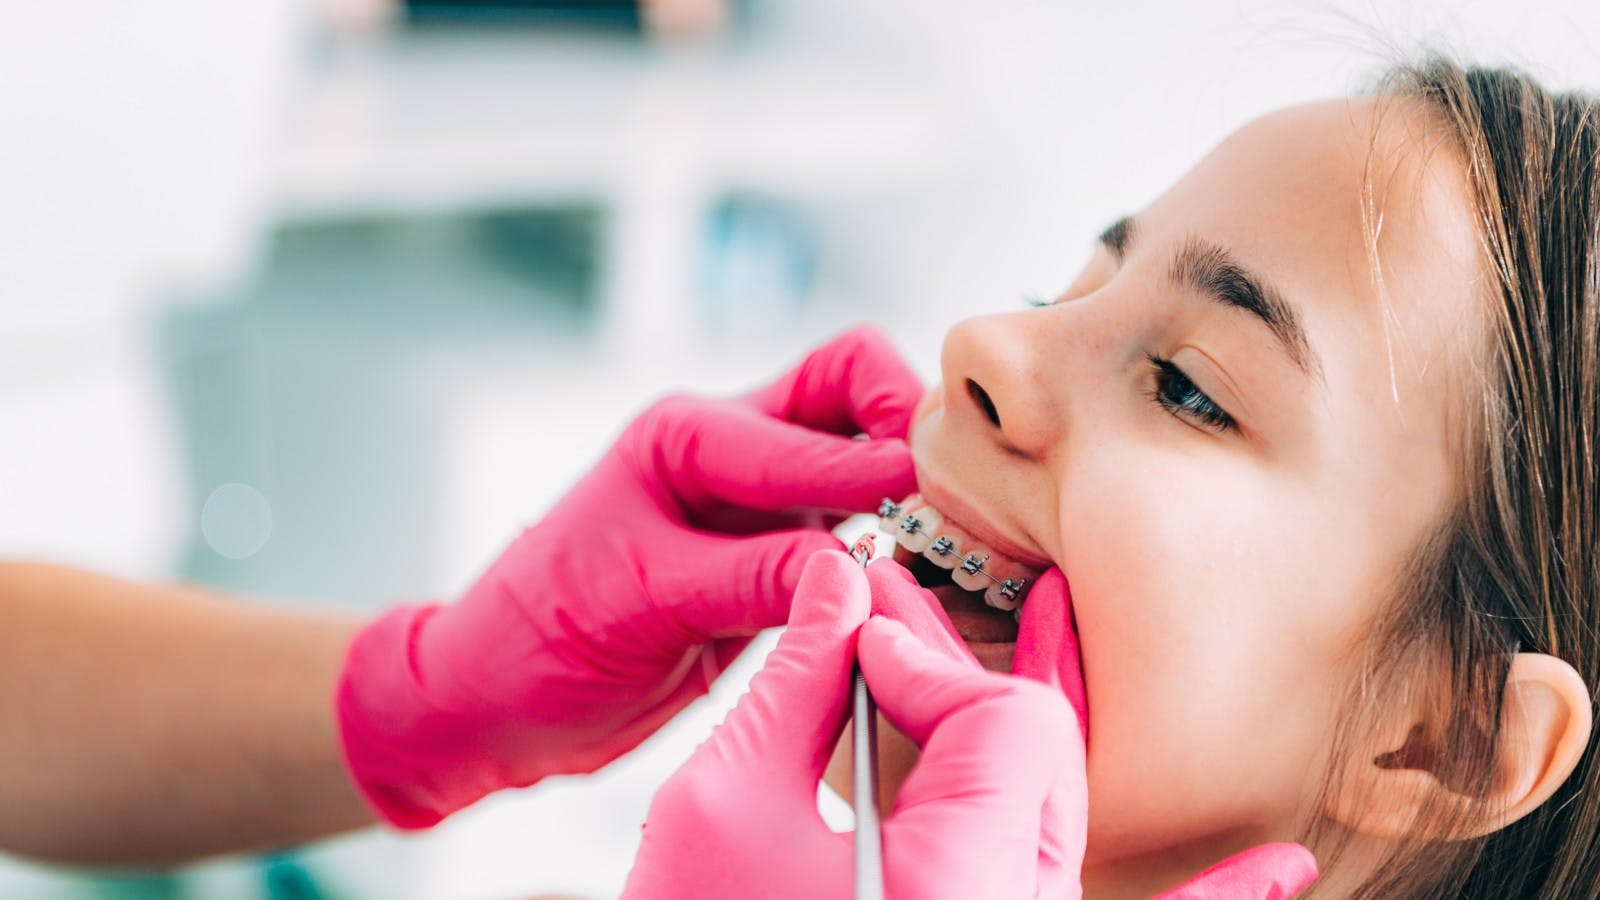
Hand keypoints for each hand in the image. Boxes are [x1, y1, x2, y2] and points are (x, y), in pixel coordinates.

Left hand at [335, 327, 923, 827]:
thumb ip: (753, 577)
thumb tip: (857, 564)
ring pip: (862, 454)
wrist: (492, 703)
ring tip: (951, 540)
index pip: (819, 416)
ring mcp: (755, 507)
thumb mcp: (643, 602)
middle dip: (909, 422)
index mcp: (686, 435)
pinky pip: (852, 529)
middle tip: (951, 494)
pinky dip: (894, 544)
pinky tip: (915, 581)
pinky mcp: (769, 563)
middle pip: (853, 385)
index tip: (933, 508)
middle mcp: (728, 452)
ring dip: (909, 485)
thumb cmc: (535, 639)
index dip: (884, 461)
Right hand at [623, 554, 1318, 898]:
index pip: (1000, 720)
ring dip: (1050, 733)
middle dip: (962, 683)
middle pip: (1042, 763)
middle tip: (894, 618)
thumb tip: (835, 589)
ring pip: (1071, 825)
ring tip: (1050, 625)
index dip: (927, 657)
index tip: (851, 640)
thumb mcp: (720, 810)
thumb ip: (789, 686)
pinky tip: (1277, 870)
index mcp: (958, 887)